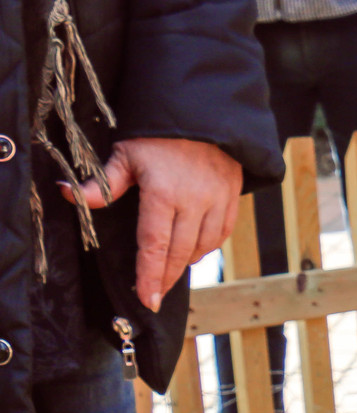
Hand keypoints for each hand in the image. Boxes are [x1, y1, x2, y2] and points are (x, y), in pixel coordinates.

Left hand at [63, 137, 242, 310]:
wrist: (205, 113)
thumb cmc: (159, 135)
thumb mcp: (126, 154)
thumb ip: (102, 183)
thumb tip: (68, 194)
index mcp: (164, 193)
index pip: (155, 244)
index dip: (150, 275)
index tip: (147, 299)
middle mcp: (194, 201)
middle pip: (179, 252)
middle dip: (166, 277)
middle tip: (154, 295)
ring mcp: (217, 201)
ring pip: (203, 246)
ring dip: (186, 263)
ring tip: (171, 271)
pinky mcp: (232, 197)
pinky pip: (222, 234)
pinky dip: (207, 247)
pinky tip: (194, 251)